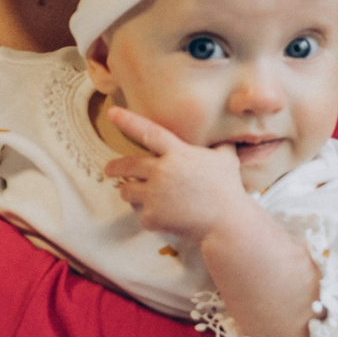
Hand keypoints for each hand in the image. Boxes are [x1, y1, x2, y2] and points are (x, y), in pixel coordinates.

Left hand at [101, 107, 251, 242]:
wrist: (228, 223)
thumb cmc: (228, 189)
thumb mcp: (226, 160)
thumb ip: (219, 147)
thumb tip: (225, 137)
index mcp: (178, 154)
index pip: (148, 132)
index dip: (128, 121)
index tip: (112, 113)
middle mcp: (161, 172)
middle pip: (126, 165)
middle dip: (114, 167)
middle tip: (109, 169)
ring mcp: (154, 195)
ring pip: (127, 191)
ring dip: (131, 192)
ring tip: (141, 195)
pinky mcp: (152, 216)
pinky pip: (142, 214)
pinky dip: (150, 216)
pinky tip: (164, 217)